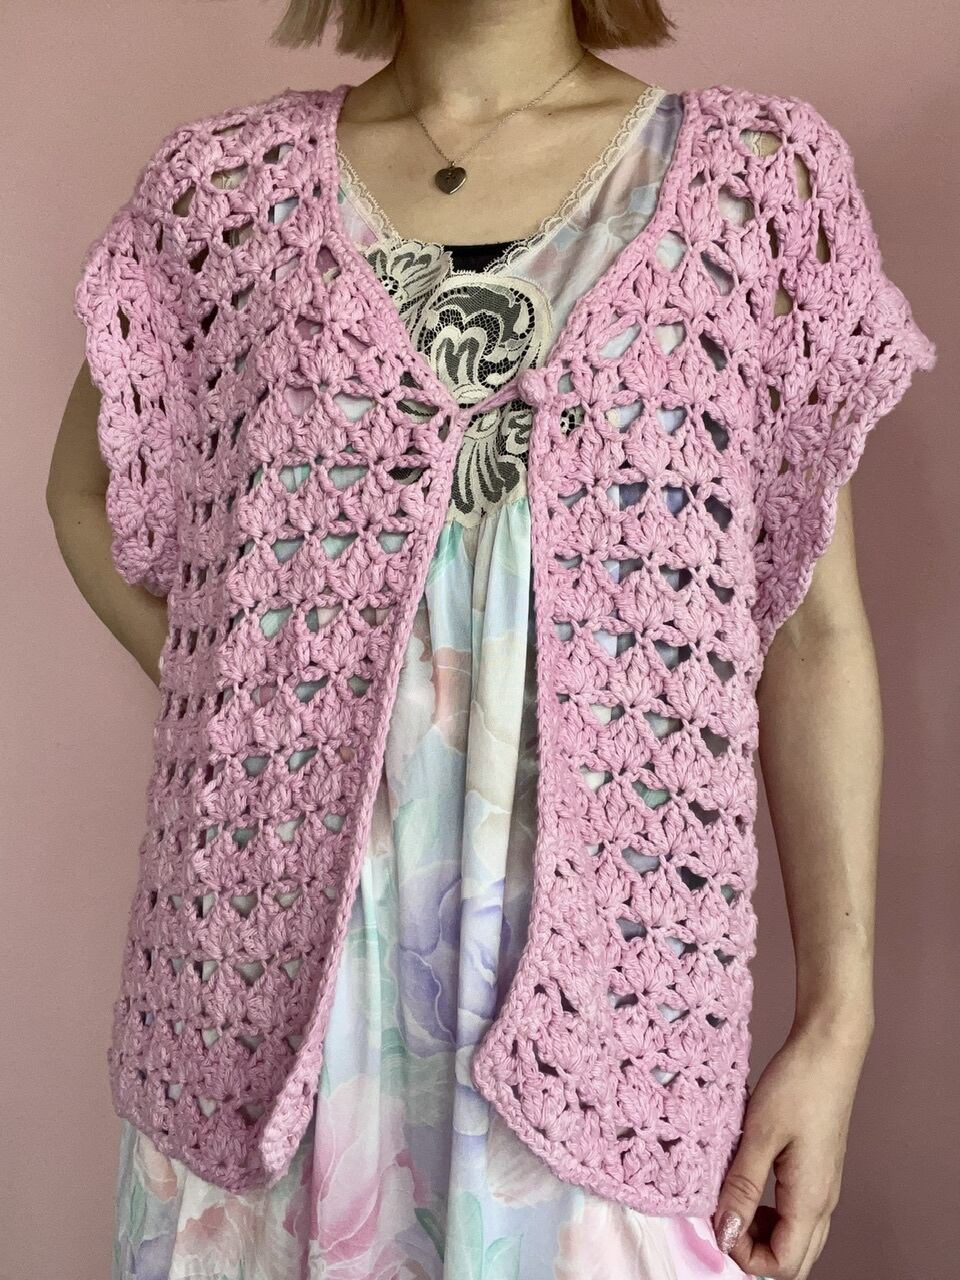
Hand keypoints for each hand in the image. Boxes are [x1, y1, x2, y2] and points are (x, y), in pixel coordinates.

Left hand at [711, 1018, 871, 1277]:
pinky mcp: (819, 1170)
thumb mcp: (759, 1134)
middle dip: (755, 1253)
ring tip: (731, 1199)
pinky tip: (747, 1182)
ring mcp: (824, 1187)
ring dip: (762, 1233)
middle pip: (794, 1260)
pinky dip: (771, 1213)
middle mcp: (823, 1202)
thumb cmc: (797, 1084)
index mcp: (810, 1199)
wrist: (828, 1048)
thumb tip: (726, 1233)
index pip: (783, 1265)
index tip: (716, 1225)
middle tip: (722, 1219)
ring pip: (796, 1238)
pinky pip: (797, 1212)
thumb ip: (742, 1187)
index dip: (745, 1257)